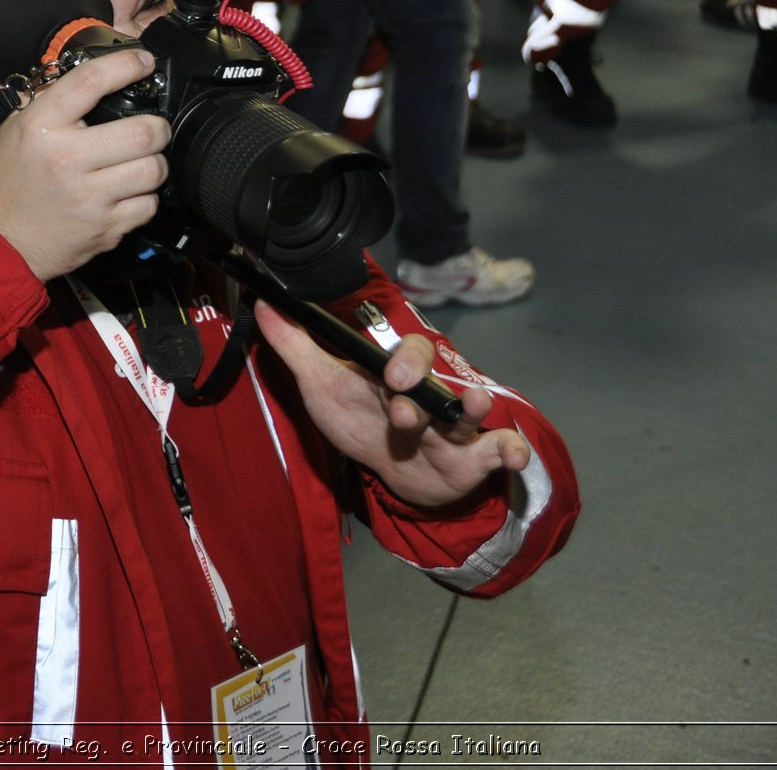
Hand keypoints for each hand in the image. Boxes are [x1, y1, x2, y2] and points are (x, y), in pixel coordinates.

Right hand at [0, 49, 170, 281]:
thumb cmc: (6, 181)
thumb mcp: (14, 129)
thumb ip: (51, 101)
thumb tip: (95, 78)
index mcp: (41, 127)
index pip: (91, 81)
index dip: (127, 65)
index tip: (144, 62)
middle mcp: (66, 160)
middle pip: (142, 132)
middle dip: (157, 127)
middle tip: (152, 128)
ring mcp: (89, 198)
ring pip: (154, 170)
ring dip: (154, 163)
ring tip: (140, 162)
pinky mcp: (104, 229)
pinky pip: (148, 206)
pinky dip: (145, 198)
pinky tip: (128, 193)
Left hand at [256, 302, 529, 508]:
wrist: (394, 474)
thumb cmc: (361, 421)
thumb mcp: (322, 386)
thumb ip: (295, 346)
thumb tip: (264, 303)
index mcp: (395, 375)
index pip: (408, 352)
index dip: (404, 358)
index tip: (389, 374)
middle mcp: (428, 394)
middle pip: (435, 376)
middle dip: (421, 385)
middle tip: (401, 406)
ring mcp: (452, 425)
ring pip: (468, 409)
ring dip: (471, 407)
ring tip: (470, 406)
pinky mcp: (473, 458)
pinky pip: (500, 450)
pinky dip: (511, 450)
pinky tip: (512, 455)